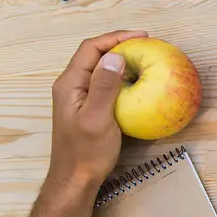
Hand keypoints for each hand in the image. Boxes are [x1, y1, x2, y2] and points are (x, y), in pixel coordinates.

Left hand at [49, 30, 147, 189]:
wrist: (75, 179)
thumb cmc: (86, 152)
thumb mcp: (97, 118)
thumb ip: (104, 86)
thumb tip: (116, 56)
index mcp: (69, 83)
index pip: (91, 48)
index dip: (115, 38)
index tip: (141, 37)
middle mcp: (71, 85)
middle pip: (94, 54)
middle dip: (119, 45)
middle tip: (146, 45)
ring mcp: (78, 96)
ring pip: (99, 68)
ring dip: (121, 60)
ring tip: (144, 59)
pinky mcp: (87, 107)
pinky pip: (104, 83)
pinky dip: (121, 77)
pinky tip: (136, 82)